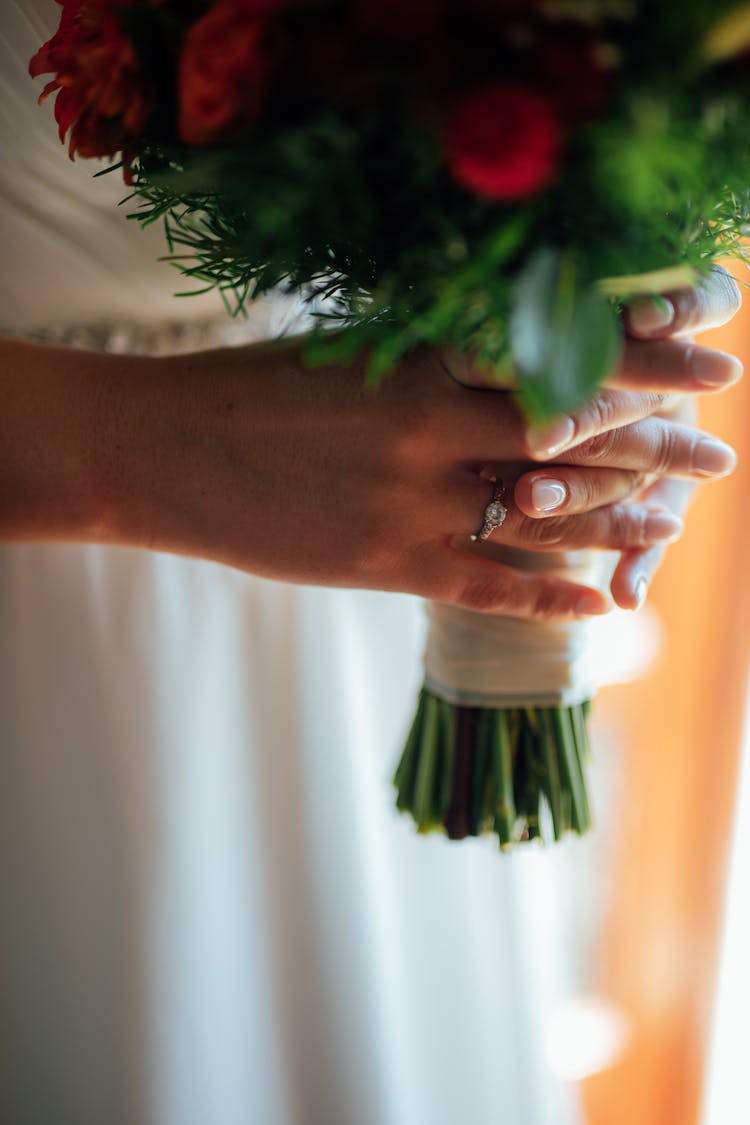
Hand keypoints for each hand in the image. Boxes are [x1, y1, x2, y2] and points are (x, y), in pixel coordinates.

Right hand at [102, 325, 734, 621]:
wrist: (165, 447)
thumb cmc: (253, 390)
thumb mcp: (351, 354)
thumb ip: (434, 362)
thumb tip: (508, 359)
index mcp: (425, 361)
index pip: (564, 359)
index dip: (651, 362)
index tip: (712, 362)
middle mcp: (433, 429)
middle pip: (576, 440)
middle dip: (660, 448)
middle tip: (719, 458)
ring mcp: (413, 504)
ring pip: (546, 518)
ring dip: (621, 524)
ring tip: (675, 527)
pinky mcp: (386, 565)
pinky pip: (490, 588)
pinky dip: (549, 598)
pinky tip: (596, 606)